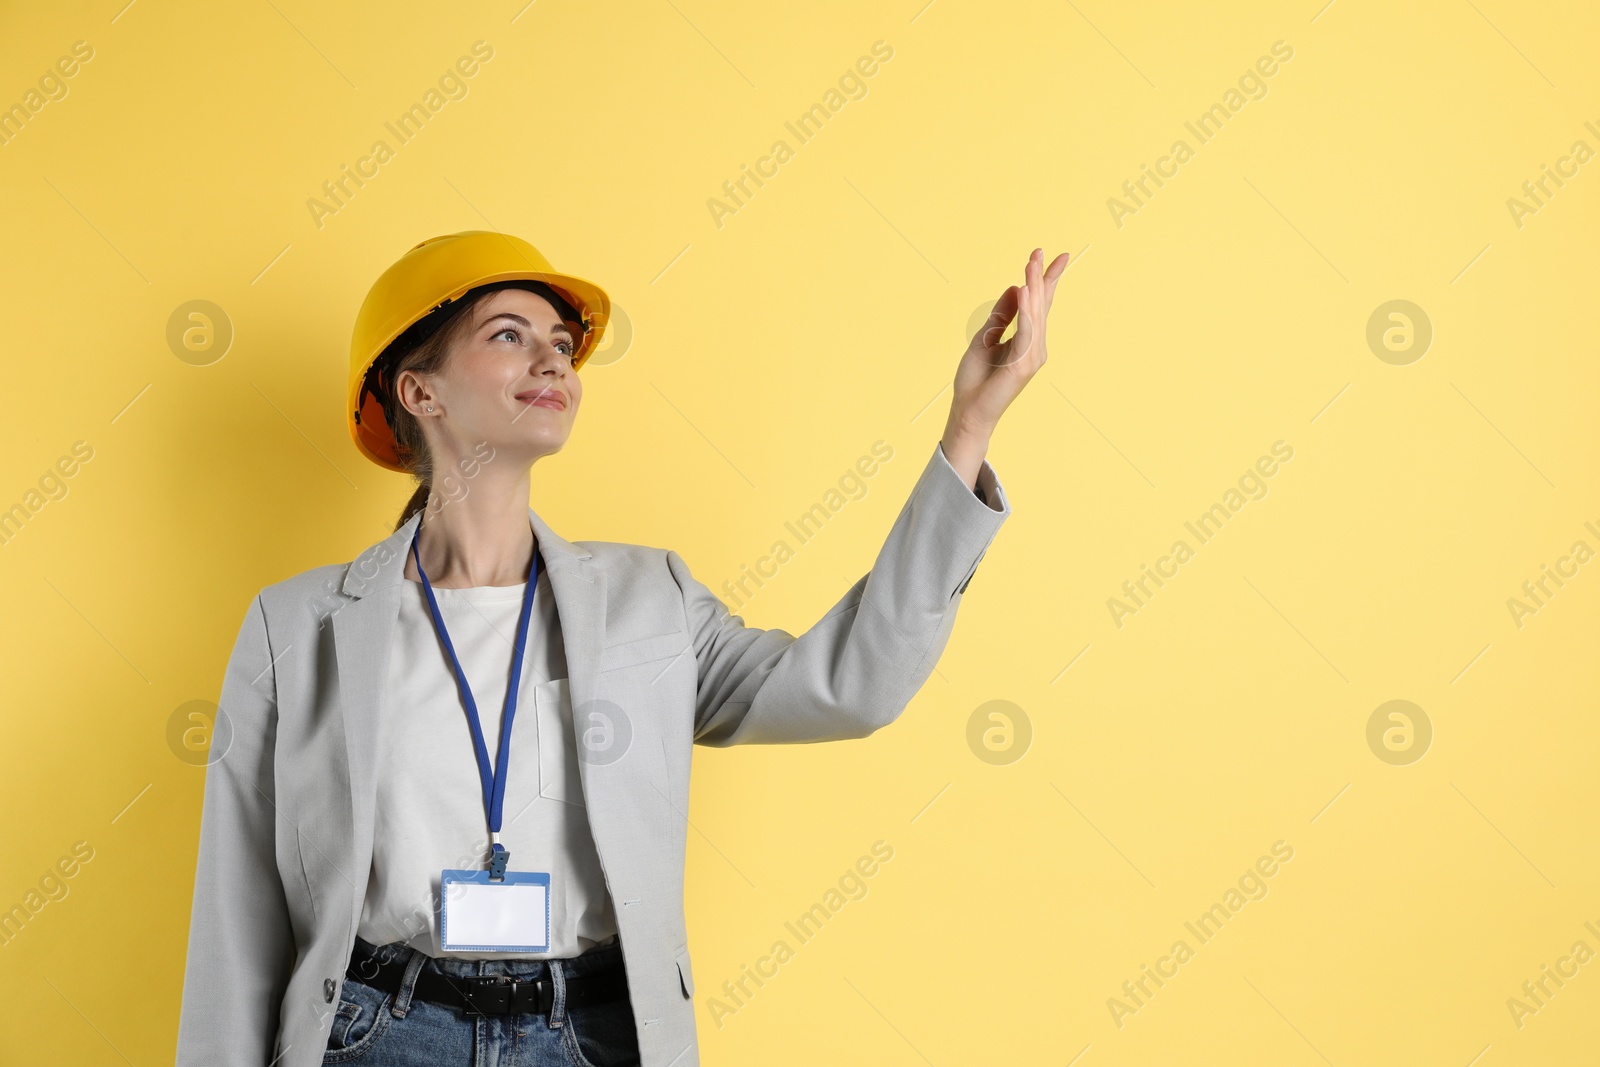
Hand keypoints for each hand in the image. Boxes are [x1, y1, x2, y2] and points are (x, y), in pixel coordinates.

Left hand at [941, 247, 1069, 480]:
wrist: (968, 411)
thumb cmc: (976, 380)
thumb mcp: (985, 338)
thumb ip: (1001, 316)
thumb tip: (1014, 287)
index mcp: (1027, 340)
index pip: (1039, 305)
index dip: (1044, 279)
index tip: (1046, 254)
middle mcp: (1035, 347)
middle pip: (1041, 305)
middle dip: (1040, 276)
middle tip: (1039, 251)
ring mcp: (1032, 357)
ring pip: (1036, 314)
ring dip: (1033, 287)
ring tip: (1031, 263)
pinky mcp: (1023, 365)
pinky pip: (1026, 331)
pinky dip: (1025, 310)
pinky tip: (1023, 290)